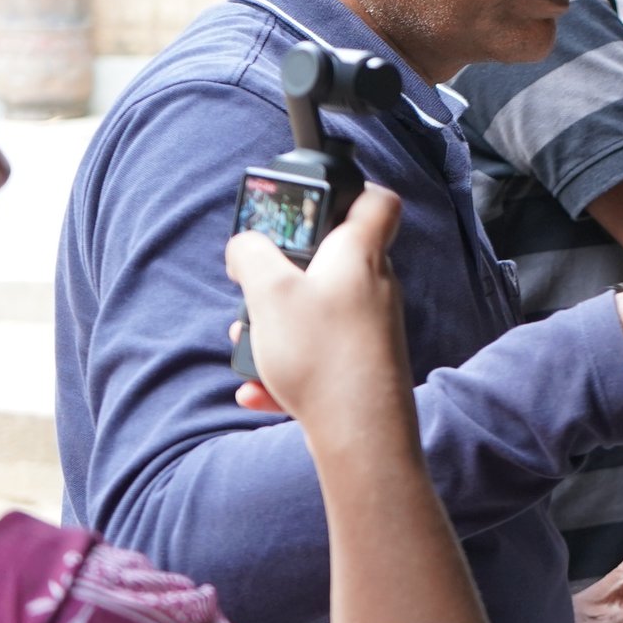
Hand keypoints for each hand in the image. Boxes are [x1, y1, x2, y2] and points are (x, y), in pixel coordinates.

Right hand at [225, 184, 411, 427]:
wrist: (359, 433)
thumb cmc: (321, 353)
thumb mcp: (267, 291)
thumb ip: (251, 255)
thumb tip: (246, 245)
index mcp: (360, 254)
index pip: (377, 200)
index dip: (350, 189)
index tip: (312, 200)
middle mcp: (374, 286)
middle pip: (328, 260)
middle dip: (281, 274)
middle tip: (255, 289)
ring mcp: (372, 326)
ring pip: (314, 310)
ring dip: (275, 326)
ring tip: (249, 346)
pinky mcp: (365, 362)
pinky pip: (317, 352)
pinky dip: (284, 366)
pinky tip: (258, 391)